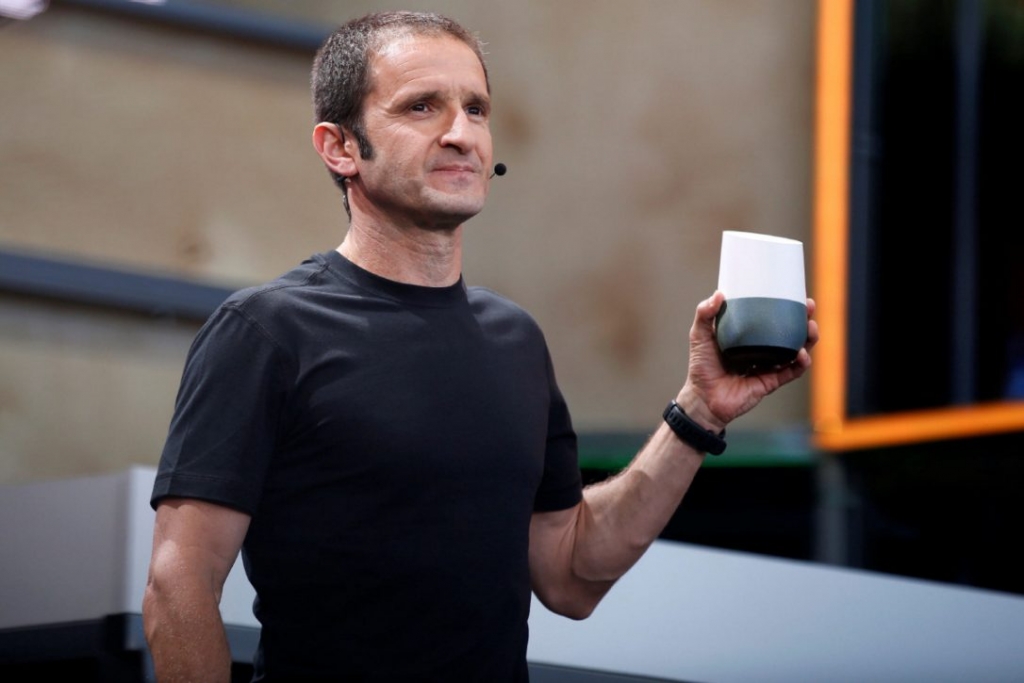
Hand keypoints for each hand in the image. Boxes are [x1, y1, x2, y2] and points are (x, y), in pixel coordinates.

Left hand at [679, 291, 817, 430]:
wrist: (703, 398)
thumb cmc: (701, 368)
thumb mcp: (699, 336)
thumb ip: (704, 314)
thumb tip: (718, 294)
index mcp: (748, 337)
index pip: (771, 318)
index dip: (784, 306)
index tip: (794, 294)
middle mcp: (761, 349)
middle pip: (789, 332)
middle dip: (803, 319)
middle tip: (809, 308)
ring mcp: (768, 366)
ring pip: (796, 351)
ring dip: (808, 339)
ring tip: (811, 329)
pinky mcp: (771, 382)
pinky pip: (791, 372)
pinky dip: (800, 364)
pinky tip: (802, 354)